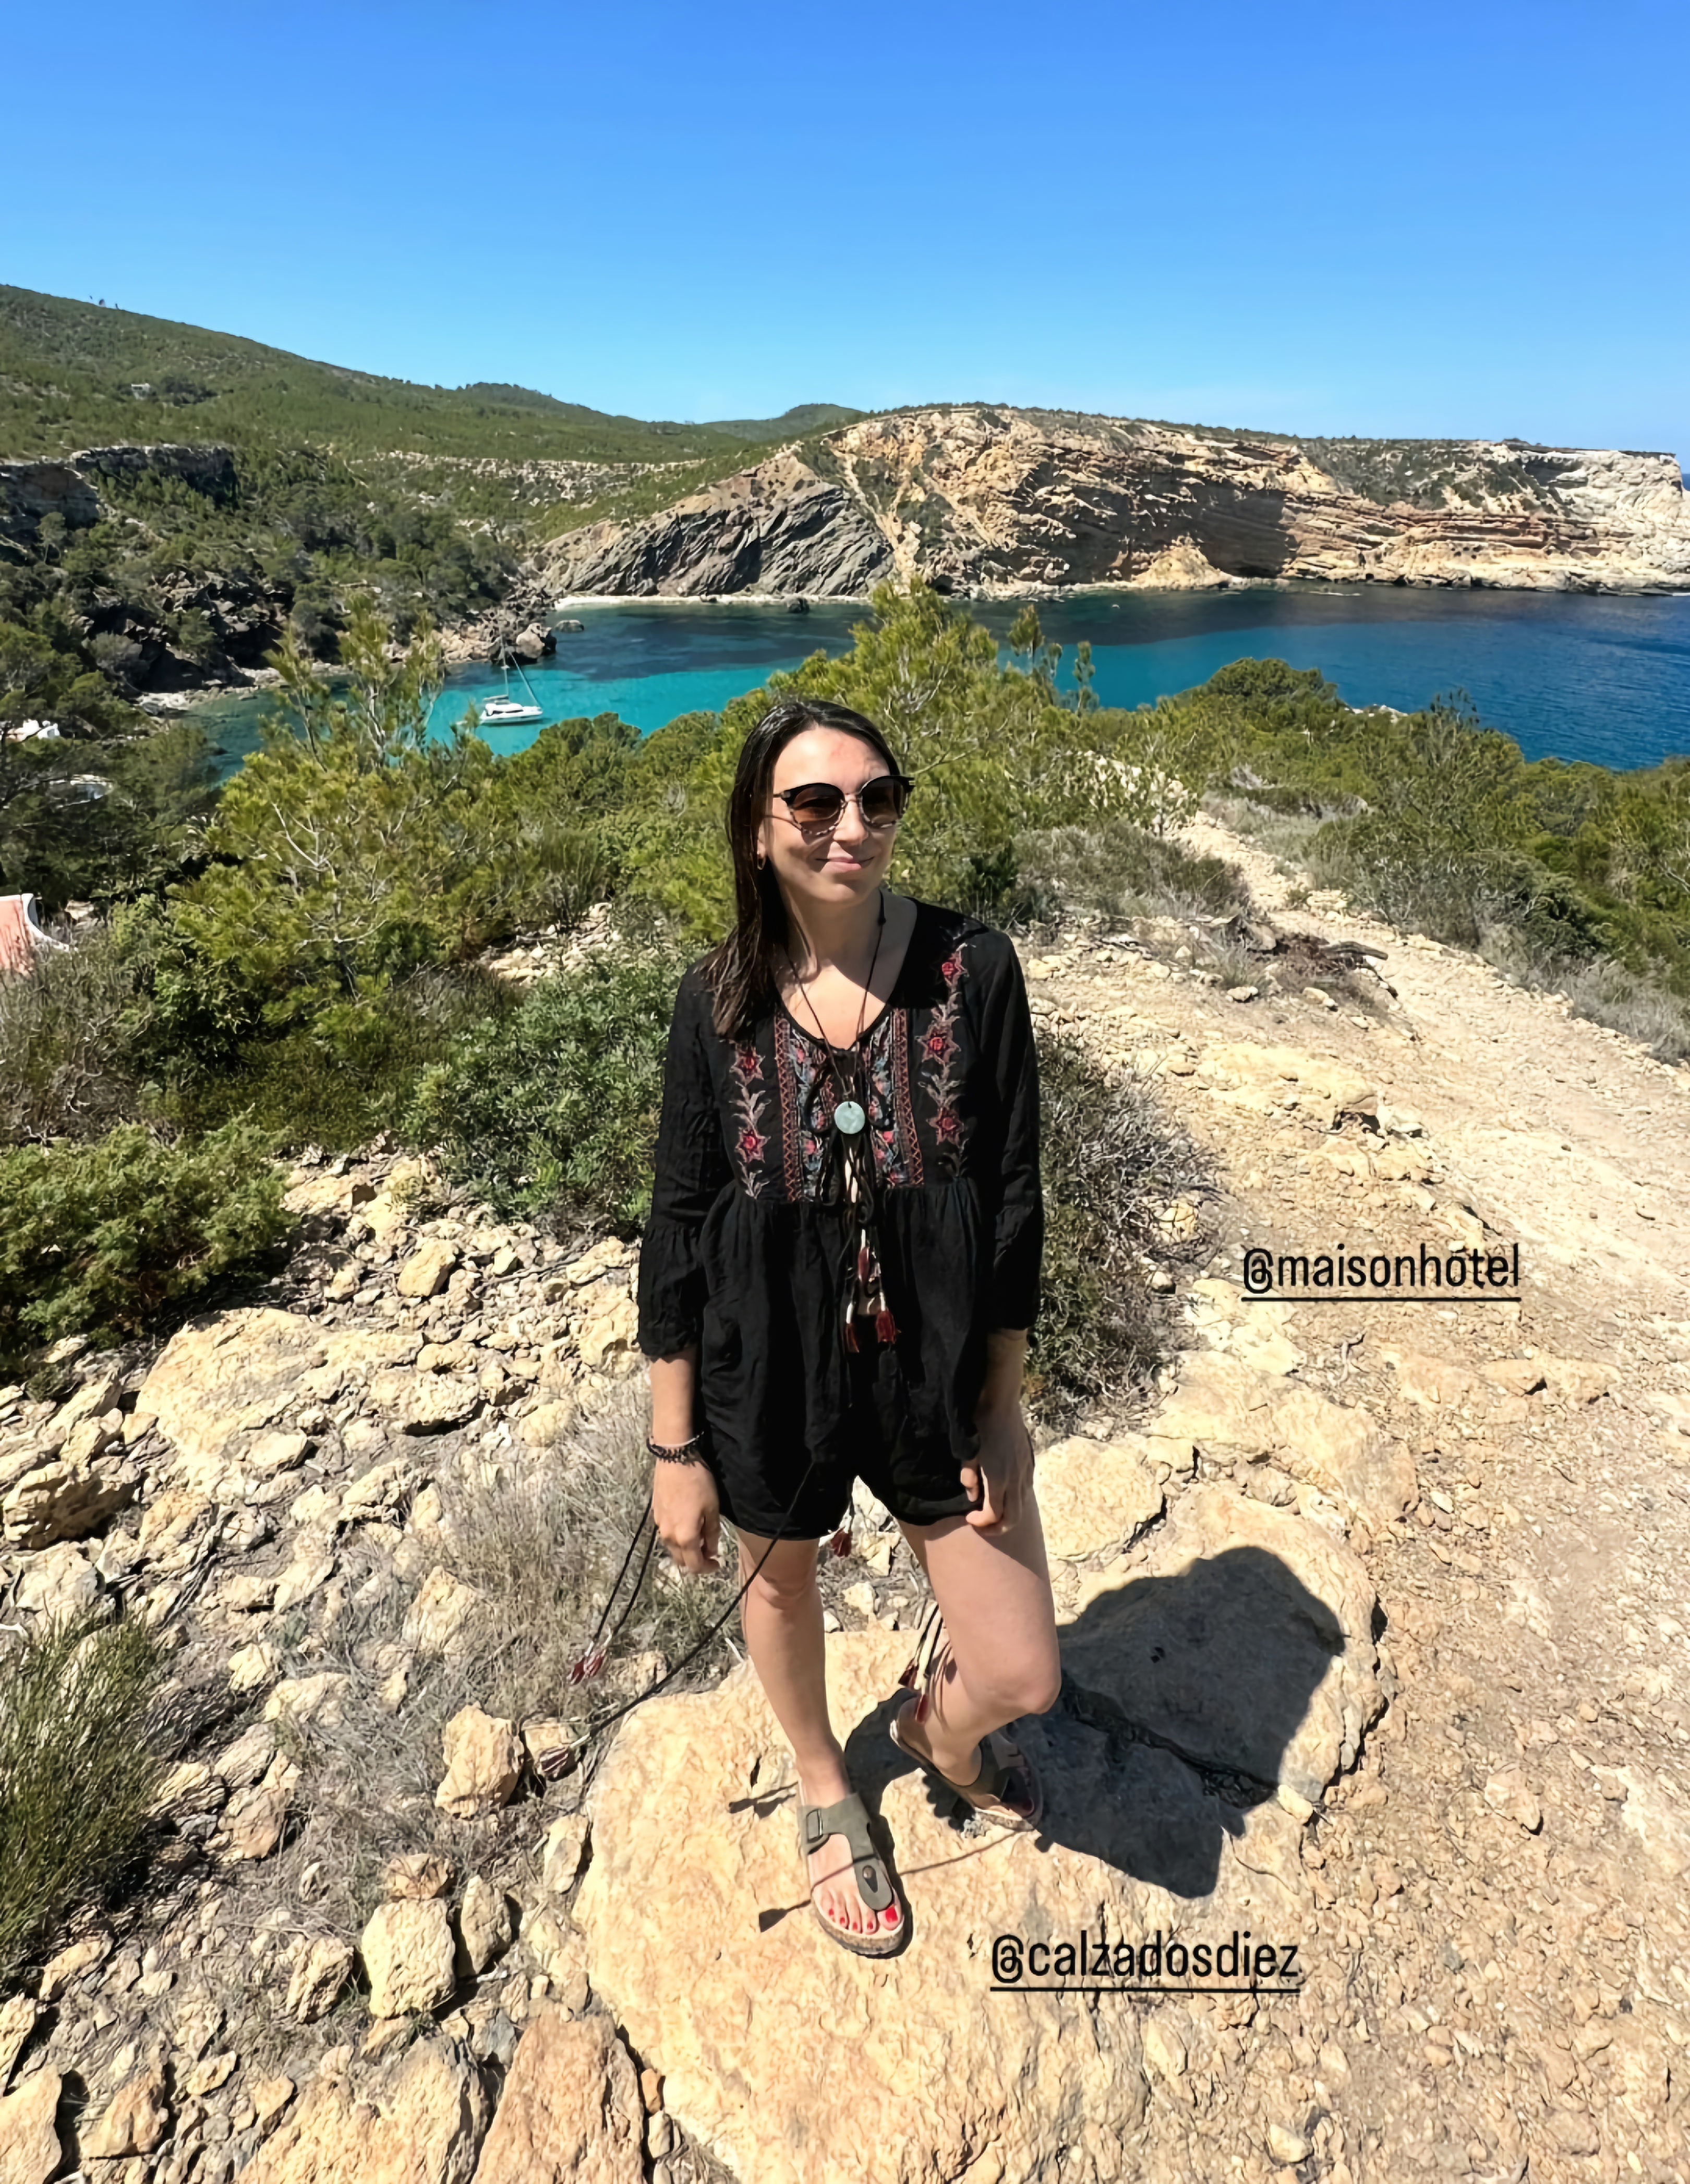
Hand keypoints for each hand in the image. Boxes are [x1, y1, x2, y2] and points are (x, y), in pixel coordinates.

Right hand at [653, 1457, 721, 1574]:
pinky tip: (688, 1525)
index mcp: (685, 1537)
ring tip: (700, 1537)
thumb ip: (712, 1533)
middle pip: (681, 1560)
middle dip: (696, 1561)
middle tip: (710, 1551)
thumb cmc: (698, 1483)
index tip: (717, 1563)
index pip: (694, 1565)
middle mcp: (668, 1536)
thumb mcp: (712, 1508)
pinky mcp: (655, 1515)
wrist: (675, 1460)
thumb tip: (712, 1550)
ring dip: (686, 1549)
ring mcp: (659, 1525)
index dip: (707, 1568)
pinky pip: (667, 1535)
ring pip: (672, 1548)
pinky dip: (678, 1537)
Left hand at [959, 1403, 1033, 1535]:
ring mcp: (1025, 1471)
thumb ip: (969, 1478)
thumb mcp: (967, 1453)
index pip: (993, 1515)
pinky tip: (1004, 1491)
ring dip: (1008, 1514)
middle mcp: (1015, 1480)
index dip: (981, 1522)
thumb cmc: (978, 1425)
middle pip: (1012, 1518)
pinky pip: (1025, 1489)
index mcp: (998, 1480)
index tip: (969, 1517)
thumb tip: (973, 1495)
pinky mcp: (1029, 1462)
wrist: (1000, 1402)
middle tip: (983, 1526)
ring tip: (993, 1511)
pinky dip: (1015, 1499)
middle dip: (997, 1528)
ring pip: (1022, 1505)